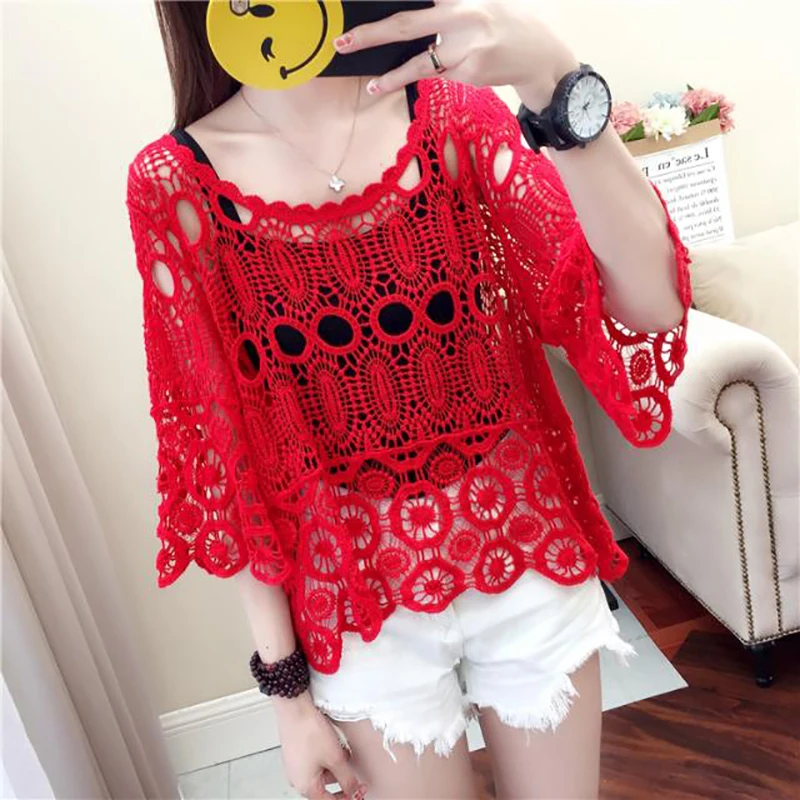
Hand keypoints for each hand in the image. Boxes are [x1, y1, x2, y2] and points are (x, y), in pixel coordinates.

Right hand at [274, 692, 365, 799]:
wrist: (294, 707)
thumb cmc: (309, 731)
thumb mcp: (336, 758)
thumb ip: (347, 778)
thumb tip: (353, 790)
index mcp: (305, 786)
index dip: (346, 798)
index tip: (358, 792)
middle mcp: (296, 779)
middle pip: (323, 789)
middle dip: (340, 780)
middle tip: (353, 774)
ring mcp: (294, 765)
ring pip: (319, 773)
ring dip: (333, 767)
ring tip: (343, 753)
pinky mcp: (294, 752)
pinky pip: (312, 762)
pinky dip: (324, 757)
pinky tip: (332, 745)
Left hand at [333, 0, 579, 110]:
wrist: (541, 57)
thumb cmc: (507, 24)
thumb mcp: (483, 1)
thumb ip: (450, 5)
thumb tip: (414, 13)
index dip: (393, 1)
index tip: (366, 1)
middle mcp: (463, 17)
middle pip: (407, 25)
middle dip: (371, 34)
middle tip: (343, 41)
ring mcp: (466, 48)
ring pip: (419, 64)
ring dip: (391, 77)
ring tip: (372, 85)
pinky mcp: (470, 73)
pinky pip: (439, 75)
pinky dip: (423, 77)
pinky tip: (406, 82)